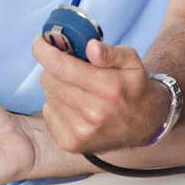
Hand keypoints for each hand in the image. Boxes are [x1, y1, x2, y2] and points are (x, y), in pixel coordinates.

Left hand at [33, 36, 169, 152]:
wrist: (144, 124)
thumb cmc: (134, 87)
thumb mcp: (131, 61)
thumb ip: (109, 52)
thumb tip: (90, 46)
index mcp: (107, 88)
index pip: (61, 67)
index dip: (44, 51)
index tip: (40, 41)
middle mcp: (93, 112)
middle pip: (50, 79)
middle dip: (54, 67)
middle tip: (68, 65)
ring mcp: (81, 131)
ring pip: (48, 95)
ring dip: (57, 86)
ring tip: (76, 86)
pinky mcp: (72, 143)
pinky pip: (48, 113)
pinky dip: (56, 104)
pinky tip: (74, 103)